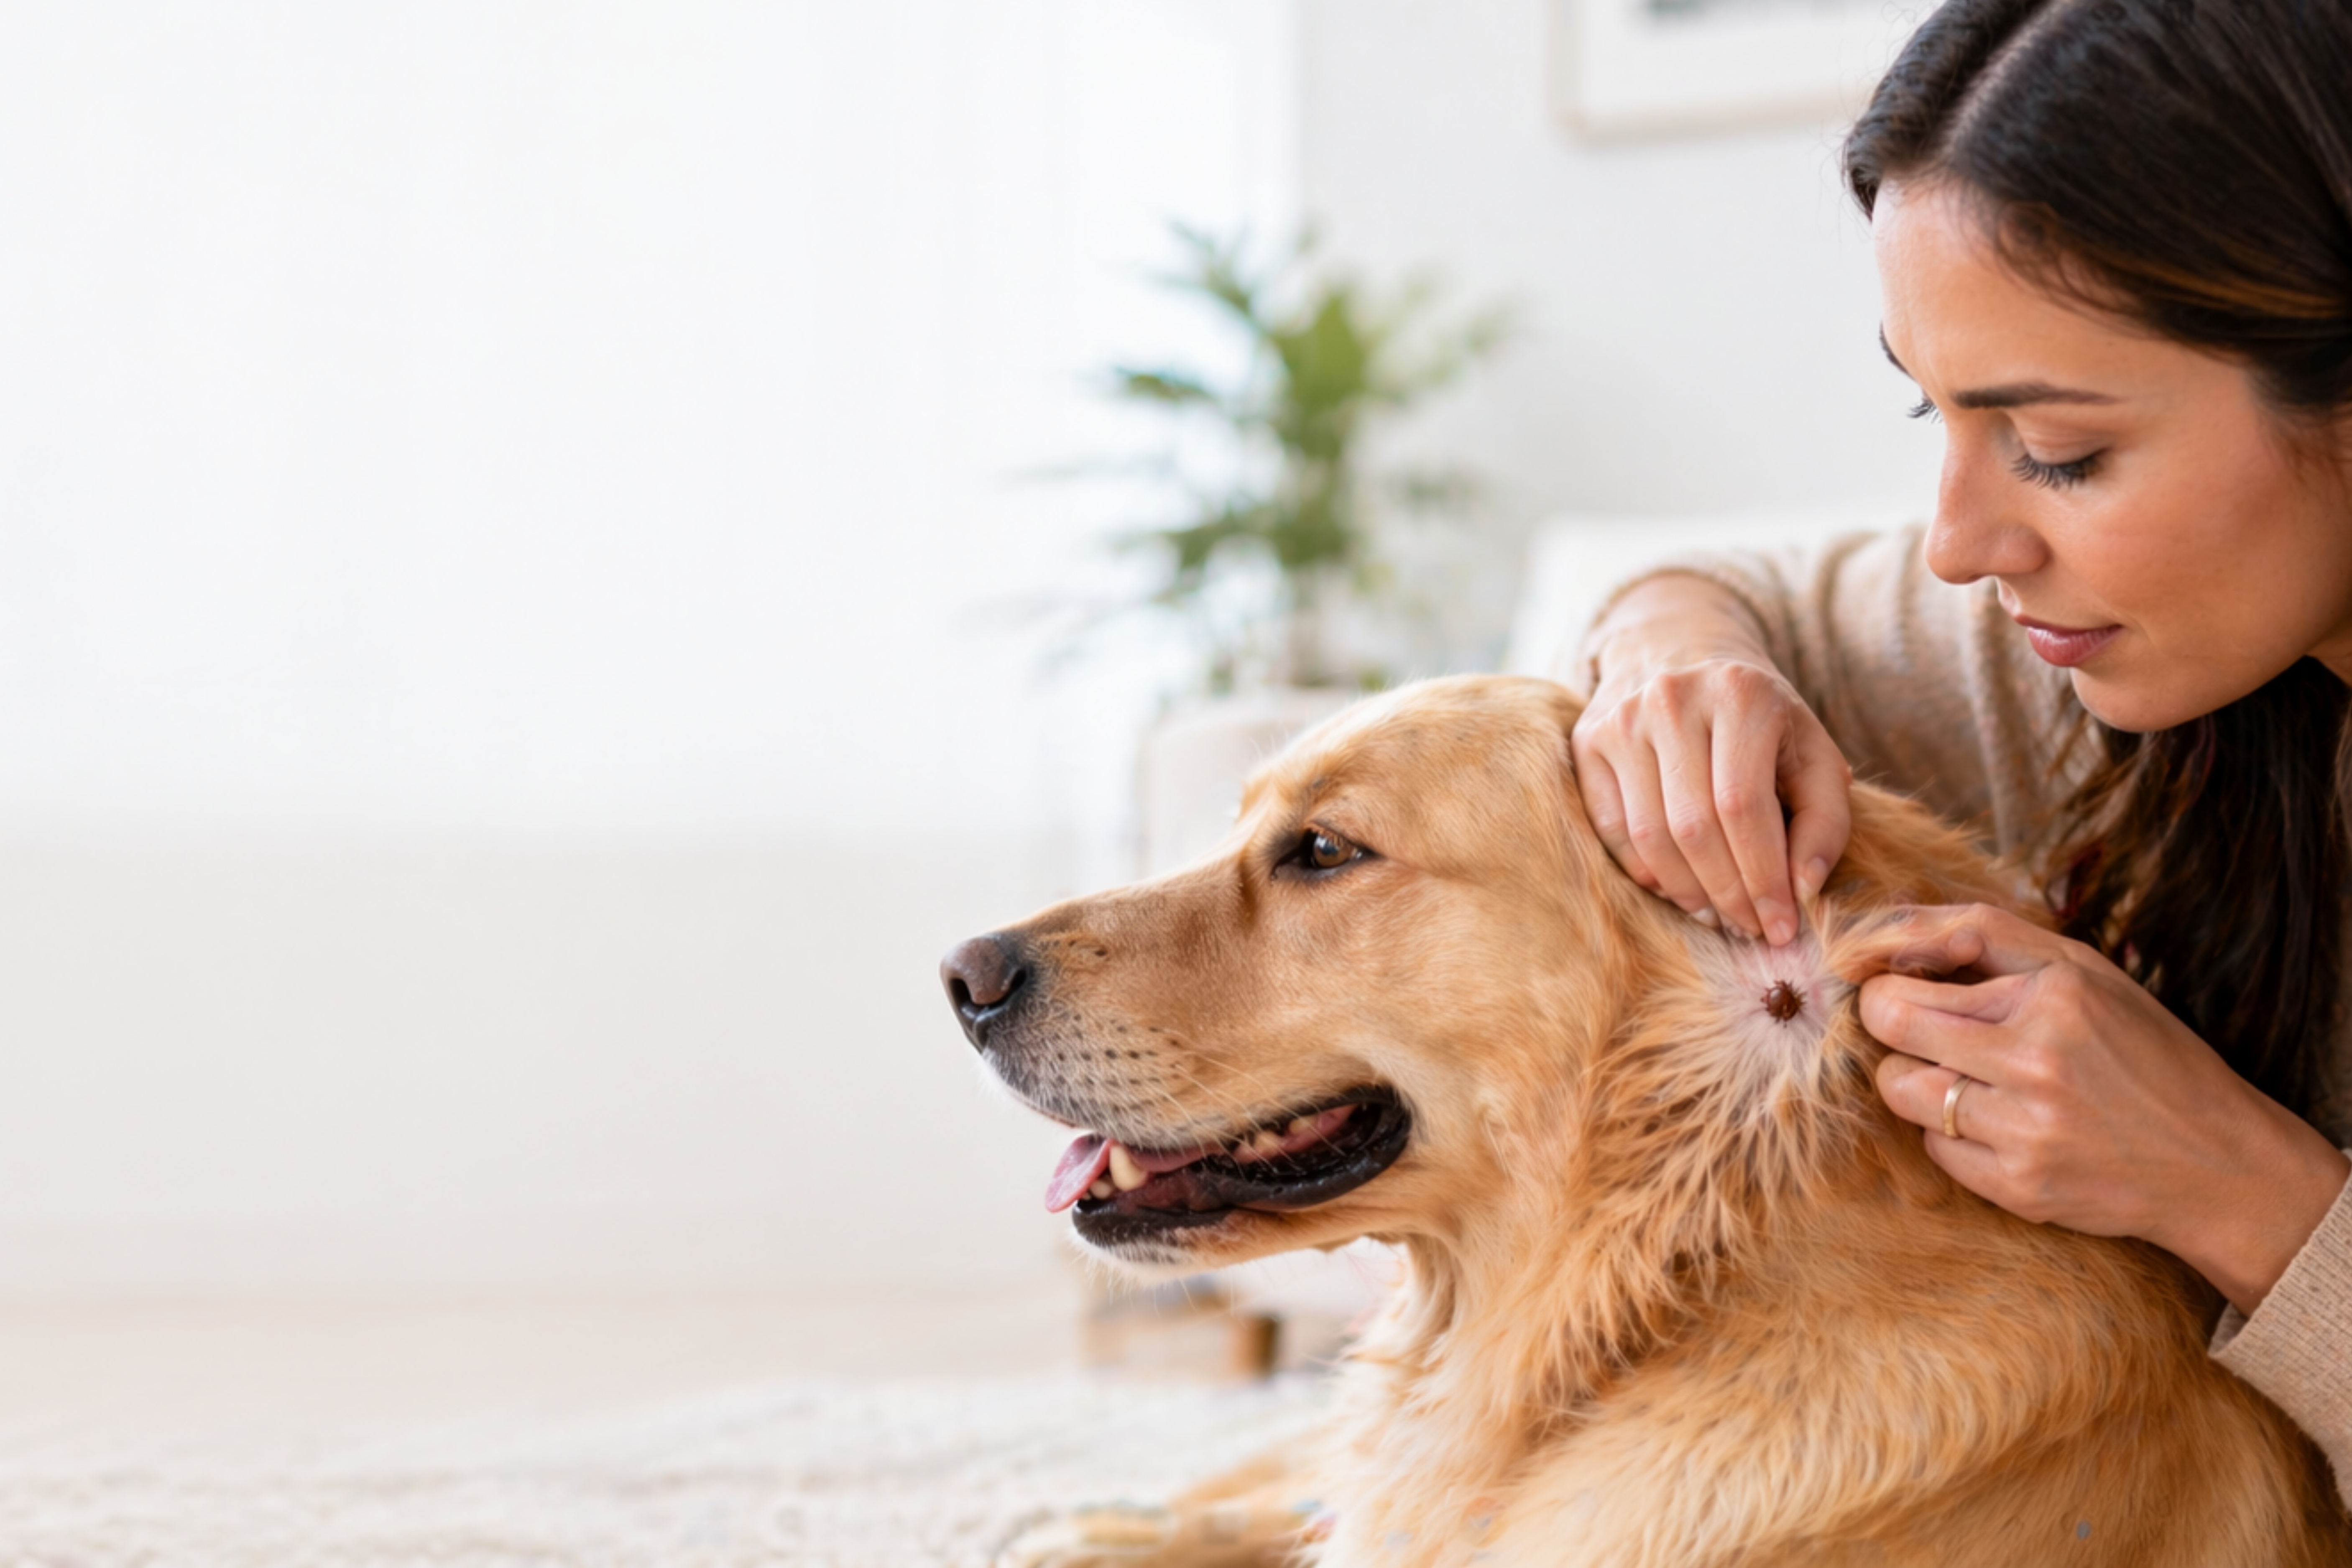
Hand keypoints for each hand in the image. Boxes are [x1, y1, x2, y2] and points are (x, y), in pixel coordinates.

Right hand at [1573, 614, 1852, 946]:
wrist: (1685, 655)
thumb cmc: (1763, 723)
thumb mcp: (1814, 755)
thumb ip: (1825, 821)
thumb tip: (1800, 890)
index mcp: (1740, 693)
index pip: (1744, 806)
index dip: (1763, 877)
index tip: (1782, 927)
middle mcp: (1672, 698)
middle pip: (1693, 827)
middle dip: (1728, 894)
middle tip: (1751, 929)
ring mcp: (1620, 718)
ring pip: (1649, 836)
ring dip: (1688, 893)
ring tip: (1720, 915)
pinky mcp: (1586, 741)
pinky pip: (1613, 831)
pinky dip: (1648, 873)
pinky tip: (1680, 889)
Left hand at [1858, 903, 2350, 1315]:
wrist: (2218, 1163)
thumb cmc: (2142, 1051)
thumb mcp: (2079, 969)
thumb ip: (1979, 934)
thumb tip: (1880, 927)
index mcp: (2053, 996)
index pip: (1905, 983)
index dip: (1884, 981)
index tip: (1893, 984)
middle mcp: (2037, 1061)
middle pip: (1889, 1028)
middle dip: (1889, 1023)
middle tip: (1922, 1029)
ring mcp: (2027, 1130)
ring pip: (1901, 1090)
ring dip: (1918, 1080)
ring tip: (1969, 1077)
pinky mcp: (2021, 1188)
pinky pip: (1934, 1148)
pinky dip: (1952, 1134)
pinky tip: (2001, 1126)